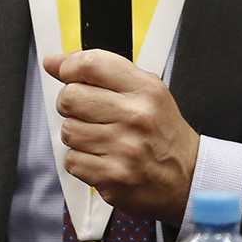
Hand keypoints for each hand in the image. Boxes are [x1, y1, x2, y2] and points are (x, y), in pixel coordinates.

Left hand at [44, 49, 199, 223]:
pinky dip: (82, 161)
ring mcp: (123, 148)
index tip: (65, 73)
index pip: (91, 64)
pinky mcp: (112, 176)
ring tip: (102, 139)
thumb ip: (102, 71)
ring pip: (68, 130)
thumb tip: (53, 62)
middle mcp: (135, 116)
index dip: (69, 67)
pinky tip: (103, 159)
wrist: (188, 179)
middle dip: (72, 105)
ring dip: (78, 136)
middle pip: (70, 97)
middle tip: (91, 113)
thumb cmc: (163, 134)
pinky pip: (71, 160)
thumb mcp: (146, 91)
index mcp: (145, 90)